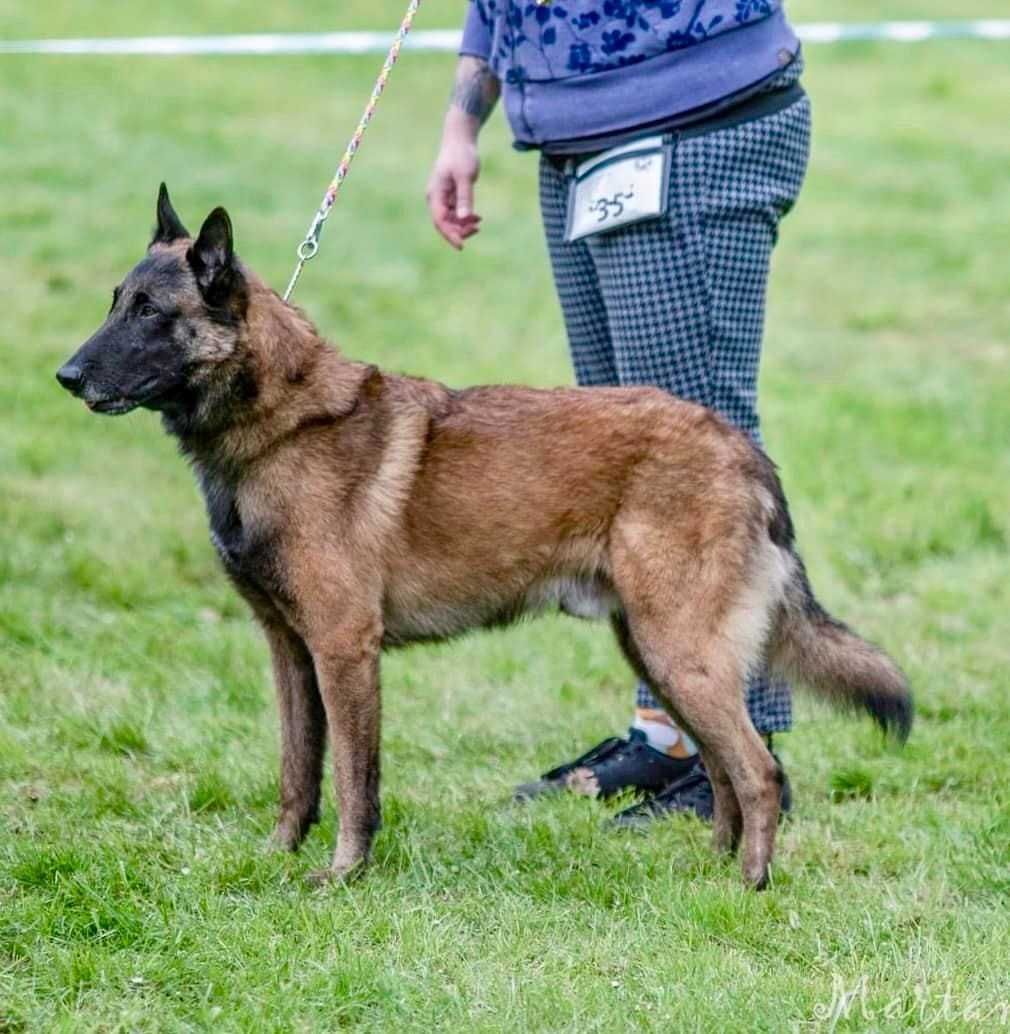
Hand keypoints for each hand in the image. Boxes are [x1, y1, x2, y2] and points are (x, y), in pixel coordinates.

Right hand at [426, 134, 482, 249]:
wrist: (460, 139)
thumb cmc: (462, 155)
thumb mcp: (465, 177)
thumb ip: (465, 198)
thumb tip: (464, 219)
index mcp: (435, 194)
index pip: (440, 221)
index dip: (450, 235)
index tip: (462, 246)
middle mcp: (435, 198)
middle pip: (444, 223)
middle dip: (459, 230)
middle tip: (477, 229)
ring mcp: (442, 197)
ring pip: (451, 220)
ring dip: (463, 225)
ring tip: (479, 223)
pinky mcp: (449, 195)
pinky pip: (455, 213)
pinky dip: (466, 218)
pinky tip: (478, 218)